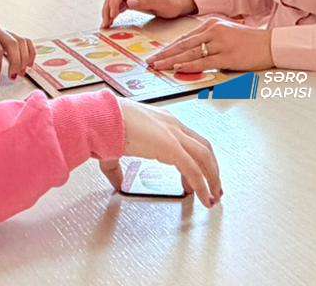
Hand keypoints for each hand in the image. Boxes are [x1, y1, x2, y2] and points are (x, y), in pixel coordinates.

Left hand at [0, 23, 35, 81]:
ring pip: (22, 42)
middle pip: (13, 44)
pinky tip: (29, 64)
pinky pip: (26, 41)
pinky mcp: (12, 34)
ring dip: (24, 59)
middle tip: (13, 77)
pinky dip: (30, 52)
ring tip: (21, 73)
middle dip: (15, 63)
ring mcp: (6, 30)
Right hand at [98, 99, 222, 206]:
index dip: (198, 160)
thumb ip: (119, 169)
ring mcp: (174, 134)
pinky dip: (202, 185)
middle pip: (204, 148)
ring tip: (212, 197)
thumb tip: (119, 183)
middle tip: (214, 188)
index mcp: (162, 122)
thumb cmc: (106, 126)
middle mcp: (172, 125)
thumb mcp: (117, 150)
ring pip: (205, 157)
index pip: (190, 141)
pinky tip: (203, 197)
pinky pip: (193, 169)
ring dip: (212, 178)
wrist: (101, 118)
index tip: (199, 177)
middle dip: (212, 169)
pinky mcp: (171, 146)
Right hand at [100, 0, 196, 27]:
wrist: (179, 3)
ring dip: (108, 11)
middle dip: (108, 8)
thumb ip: (147, 2)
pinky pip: (118, 5)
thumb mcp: (164, 3)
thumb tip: (129, 2)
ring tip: (106, 25)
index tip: (113, 15)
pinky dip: (113, 13)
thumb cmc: (174, 2)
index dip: (114, 2)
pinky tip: (111, 22)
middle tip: (106, 23)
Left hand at [147, 17, 274, 72]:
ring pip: (191, 53)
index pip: (185, 37)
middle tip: (150, 62)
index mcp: (211, 24)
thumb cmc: (249, 42)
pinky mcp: (227, 55)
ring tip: (158, 66)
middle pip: (183, 44)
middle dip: (165, 54)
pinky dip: (190, 65)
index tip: (157, 55)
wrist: (270, 44)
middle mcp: (213, 30)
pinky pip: (204, 61)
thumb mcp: (226, 34)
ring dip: (172, 61)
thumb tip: (191, 54)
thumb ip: (209, 40)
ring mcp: (220, 43)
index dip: (169, 47)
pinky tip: (178, 67)